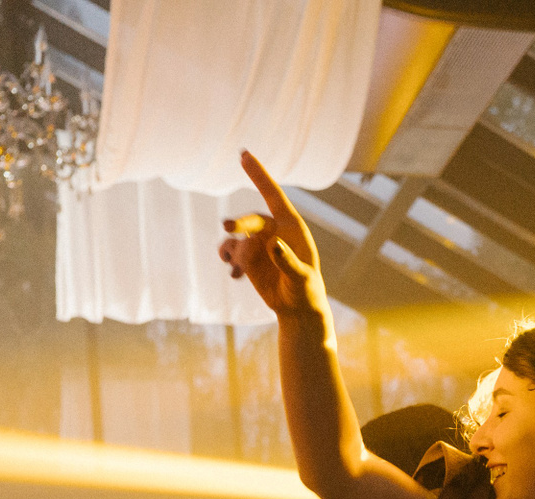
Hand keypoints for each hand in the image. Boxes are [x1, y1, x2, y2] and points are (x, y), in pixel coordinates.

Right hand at [218, 151, 329, 319]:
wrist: (297, 309)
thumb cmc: (306, 291)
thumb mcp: (301, 279)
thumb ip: (289, 262)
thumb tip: (273, 244)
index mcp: (291, 227)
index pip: (273, 194)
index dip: (259, 174)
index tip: (244, 154)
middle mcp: (273, 230)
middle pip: (251, 219)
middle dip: (239, 222)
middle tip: (228, 226)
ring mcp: (258, 243)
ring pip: (237, 238)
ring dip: (234, 252)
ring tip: (237, 271)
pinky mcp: (247, 257)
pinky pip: (230, 250)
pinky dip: (229, 259)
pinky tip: (235, 275)